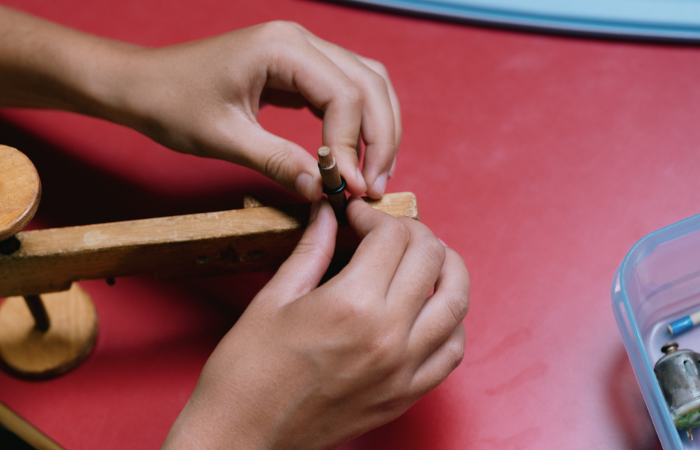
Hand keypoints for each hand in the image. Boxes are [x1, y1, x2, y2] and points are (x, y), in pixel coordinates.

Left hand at [90, 21, 401, 199]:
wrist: (141, 85)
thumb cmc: (171, 103)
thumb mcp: (224, 139)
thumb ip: (277, 162)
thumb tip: (322, 191)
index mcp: (282, 48)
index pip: (345, 96)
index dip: (354, 146)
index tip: (350, 189)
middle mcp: (299, 40)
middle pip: (369, 84)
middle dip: (379, 138)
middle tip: (374, 188)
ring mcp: (300, 50)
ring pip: (365, 83)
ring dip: (376, 129)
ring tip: (371, 176)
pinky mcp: (295, 68)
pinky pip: (343, 89)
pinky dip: (356, 123)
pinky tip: (351, 157)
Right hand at [163, 198, 469, 448]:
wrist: (242, 435)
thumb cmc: (247, 371)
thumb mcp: (273, 299)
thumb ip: (311, 250)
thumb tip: (327, 214)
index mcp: (351, 303)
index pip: (393, 236)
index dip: (374, 215)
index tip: (355, 216)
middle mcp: (387, 335)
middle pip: (432, 258)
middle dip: (411, 233)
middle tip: (384, 233)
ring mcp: (402, 369)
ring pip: (456, 301)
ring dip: (445, 269)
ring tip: (421, 260)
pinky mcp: (404, 396)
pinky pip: (452, 351)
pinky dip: (450, 322)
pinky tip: (429, 310)